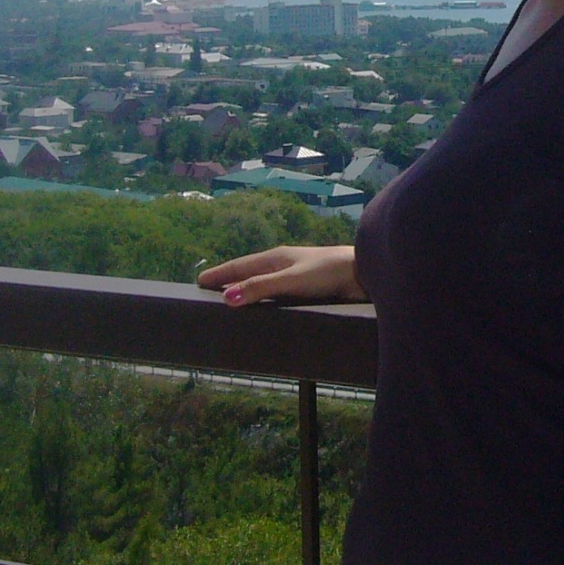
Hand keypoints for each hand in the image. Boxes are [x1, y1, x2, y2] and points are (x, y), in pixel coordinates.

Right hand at [196, 244, 361, 305]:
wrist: (363, 273)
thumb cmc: (327, 273)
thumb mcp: (290, 281)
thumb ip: (260, 288)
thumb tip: (227, 298)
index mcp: (276, 257)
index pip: (240, 266)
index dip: (220, 274)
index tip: (200, 281)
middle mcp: (283, 264)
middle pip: (249, 272)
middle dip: (229, 280)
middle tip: (210, 290)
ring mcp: (296, 274)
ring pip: (264, 281)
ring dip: (247, 289)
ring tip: (233, 299)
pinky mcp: (308, 287)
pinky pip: (277, 292)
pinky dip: (264, 297)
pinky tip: (266, 306)